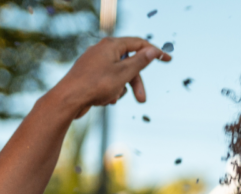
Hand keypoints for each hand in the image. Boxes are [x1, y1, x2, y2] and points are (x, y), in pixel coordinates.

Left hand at [51, 37, 170, 118]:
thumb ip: (140, 61)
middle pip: (129, 63)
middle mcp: (102, 50)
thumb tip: (152, 49)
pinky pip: (108, 81)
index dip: (155, 51)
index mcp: (111, 45)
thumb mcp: (124, 73)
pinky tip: (104, 99)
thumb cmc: (96, 84)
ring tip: (113, 99)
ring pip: (119, 74)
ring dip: (122, 89)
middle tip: (142, 99)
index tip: (168, 59)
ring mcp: (95, 62)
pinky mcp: (90, 74)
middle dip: (136, 82)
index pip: (139, 44)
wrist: (68, 99)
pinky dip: (111, 90)